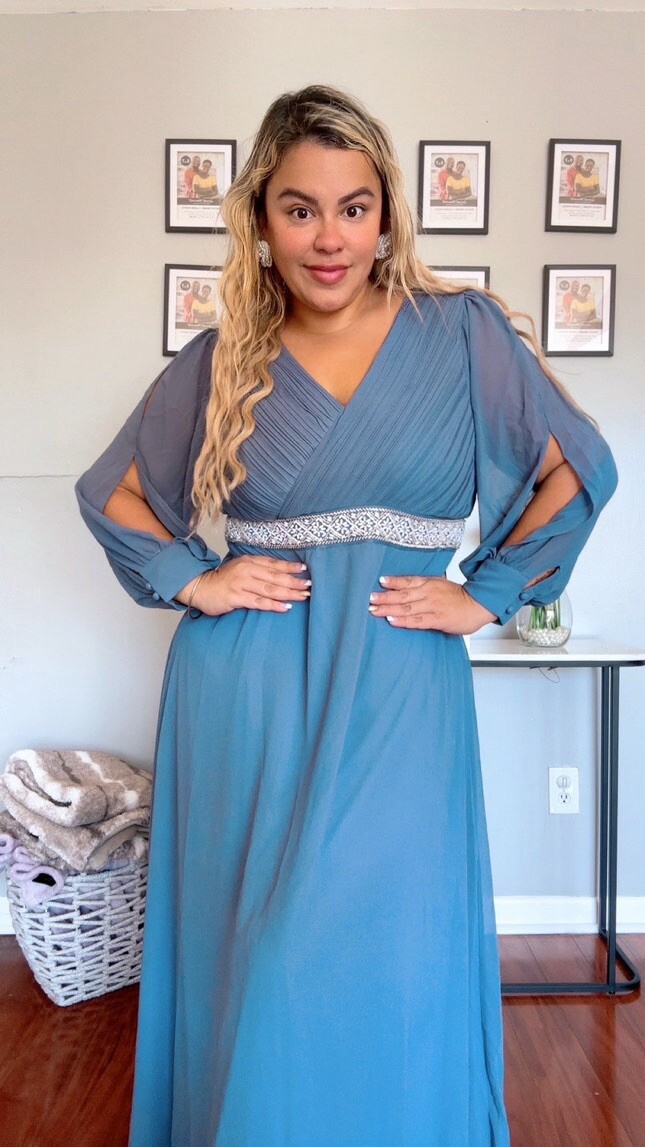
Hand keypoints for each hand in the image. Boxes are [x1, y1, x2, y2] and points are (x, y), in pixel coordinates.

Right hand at [177, 556, 309, 615]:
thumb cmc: (223, 580)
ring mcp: (241, 584)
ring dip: (288, 593)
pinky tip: (285, 607)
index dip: (290, 567)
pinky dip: (273, 605)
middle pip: (275, 577)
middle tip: (309, 586)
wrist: (200, 587)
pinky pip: (259, 602)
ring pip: (269, 589)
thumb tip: (280, 574)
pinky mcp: (236, 597)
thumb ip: (258, 569)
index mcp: (249, 562)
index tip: (305, 570)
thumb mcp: (240, 568)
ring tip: (302, 596)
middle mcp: (247, 571)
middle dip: (294, 582)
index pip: (274, 564)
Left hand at [369, 575, 494, 634]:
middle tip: (370, 598)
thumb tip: (405, 589)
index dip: (393, 582)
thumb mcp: (440, 585)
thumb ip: (424, 587)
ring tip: (374, 609)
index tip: (380, 581)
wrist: (478, 605)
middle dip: (384, 597)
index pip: (407, 581)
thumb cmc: (459, 597)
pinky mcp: (437, 619)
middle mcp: (428, 593)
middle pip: (402, 594)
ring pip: (406, 607)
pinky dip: (403, 620)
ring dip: (388, 608)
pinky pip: (416, 620)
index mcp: (429, 583)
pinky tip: (391, 620)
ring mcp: (432, 606)